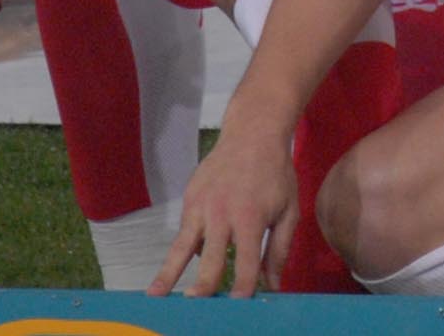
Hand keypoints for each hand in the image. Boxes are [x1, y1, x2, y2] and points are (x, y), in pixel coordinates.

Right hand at [153, 116, 298, 296]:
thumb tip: (272, 285)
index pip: (246, 264)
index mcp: (250, 219)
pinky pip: (185, 232)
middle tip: (196, 308)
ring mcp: (202, 206)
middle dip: (204, 289)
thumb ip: (279, 249)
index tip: (239, 307)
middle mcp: (222, 214)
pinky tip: (181, 267)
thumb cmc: (276, 174)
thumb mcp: (288, 210)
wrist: (253, 134)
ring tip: (156, 297)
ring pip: (182, 249)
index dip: (243, 289)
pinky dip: (185, 250)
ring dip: (169, 274)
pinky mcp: (190, 199)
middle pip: (210, 262)